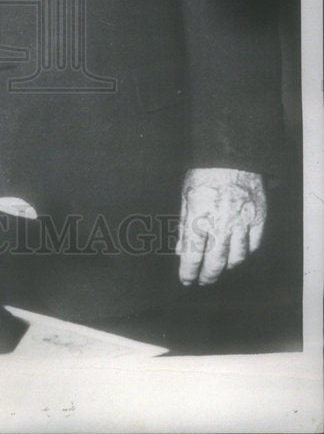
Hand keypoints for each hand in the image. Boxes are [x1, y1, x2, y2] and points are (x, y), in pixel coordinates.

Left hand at [177, 167, 265, 285]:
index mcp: (198, 217)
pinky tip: (238, 251)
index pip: (192, 256)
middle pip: (215, 262)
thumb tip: (180, 250)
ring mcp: (242, 222)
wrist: (231, 156)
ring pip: (237, 257)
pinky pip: (254, 245)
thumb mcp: (185, 197)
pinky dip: (246, 252)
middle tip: (203, 281)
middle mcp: (220, 223)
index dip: (188, 272)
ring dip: (227, 265)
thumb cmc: (204, 174)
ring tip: (220, 266)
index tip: (187, 280)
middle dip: (208, 276)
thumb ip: (183, 225)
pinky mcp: (258, 217)